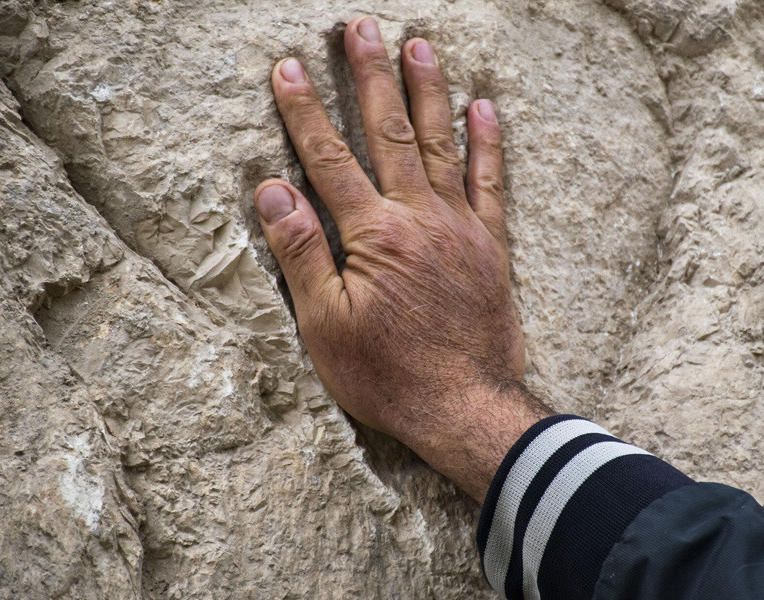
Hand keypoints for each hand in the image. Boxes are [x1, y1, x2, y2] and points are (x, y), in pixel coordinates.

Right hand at [255, 16, 549, 499]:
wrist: (466, 406)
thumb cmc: (389, 374)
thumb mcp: (326, 326)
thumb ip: (302, 253)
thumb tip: (272, 192)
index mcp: (374, 235)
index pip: (330, 160)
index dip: (305, 112)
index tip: (288, 68)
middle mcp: (420, 217)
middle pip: (390, 133)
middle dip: (371, 77)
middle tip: (362, 28)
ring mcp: (461, 227)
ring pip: (441, 144)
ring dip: (428, 92)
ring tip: (420, 44)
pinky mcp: (491, 245)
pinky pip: (490, 182)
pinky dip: (487, 143)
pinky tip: (484, 108)